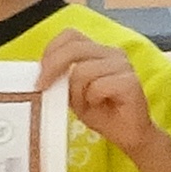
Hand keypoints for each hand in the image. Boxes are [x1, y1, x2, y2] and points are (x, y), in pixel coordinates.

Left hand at [32, 28, 150, 153]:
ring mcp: (123, 65)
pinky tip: (101, 106)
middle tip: (43, 87)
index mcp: (99, 52)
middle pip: (74, 48)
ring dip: (77, 93)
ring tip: (86, 104)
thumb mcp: (74, 94)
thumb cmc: (104, 114)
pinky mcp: (130, 81)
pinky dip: (92, 99)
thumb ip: (62, 79)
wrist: (130, 135)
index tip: (40, 73)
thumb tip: (41, 72)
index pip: (71, 36)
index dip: (51, 50)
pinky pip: (98, 86)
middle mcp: (112, 53)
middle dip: (53, 68)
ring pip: (83, 71)